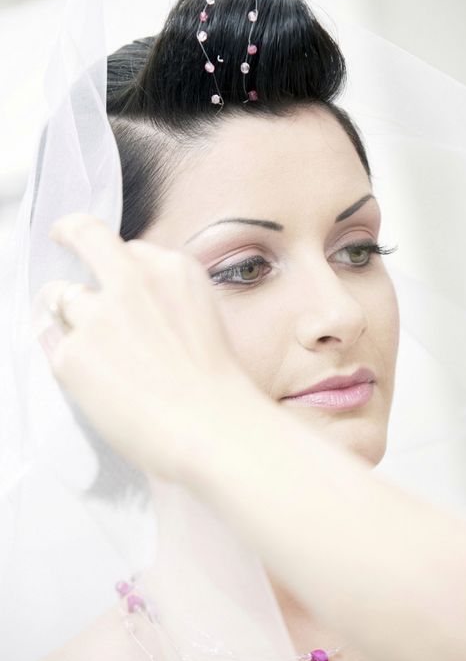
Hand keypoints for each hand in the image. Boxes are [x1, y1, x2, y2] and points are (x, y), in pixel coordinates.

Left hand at [33, 213, 261, 481]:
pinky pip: (54, 344)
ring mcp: (99, 314)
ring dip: (68, 315)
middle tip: (61, 236)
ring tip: (91, 351)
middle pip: (86, 236)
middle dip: (69, 232)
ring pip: (61, 296)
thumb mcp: (203, 319)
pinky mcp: (73, 353)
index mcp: (174, 270)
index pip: (131, 248)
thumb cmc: (216, 389)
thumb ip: (165, 299)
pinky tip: (95, 383)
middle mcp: (133, 281)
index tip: (108, 264)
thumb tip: (128, 305)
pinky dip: (67, 360)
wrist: (212, 428)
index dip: (118, 262)